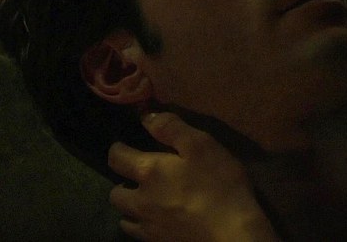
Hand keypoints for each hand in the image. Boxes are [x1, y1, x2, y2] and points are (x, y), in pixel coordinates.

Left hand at [108, 112, 278, 241]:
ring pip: (125, 217)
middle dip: (122, 183)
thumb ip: (172, 128)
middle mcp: (140, 201)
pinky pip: (139, 235)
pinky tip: (158, 222)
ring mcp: (148, 227)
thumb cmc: (219, 185)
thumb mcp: (201, 145)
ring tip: (146, 202)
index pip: (116, 158)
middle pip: (115, 193)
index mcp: (148, 172)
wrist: (231, 235)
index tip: (124, 145)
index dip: (118, 149)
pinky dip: (143, 226)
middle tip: (138, 178)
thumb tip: (146, 116)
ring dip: (131, 207)